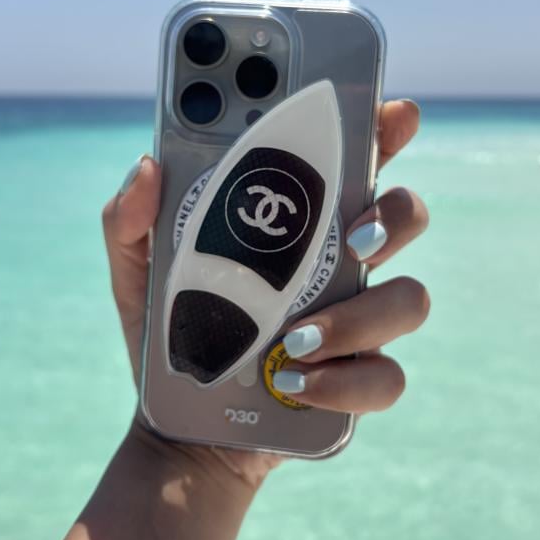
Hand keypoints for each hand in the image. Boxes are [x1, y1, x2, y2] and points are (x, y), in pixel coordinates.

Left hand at [102, 99, 428, 488]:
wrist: (180, 425)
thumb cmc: (169, 330)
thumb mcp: (137, 270)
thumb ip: (130, 219)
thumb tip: (147, 168)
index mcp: (299, 222)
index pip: (354, 162)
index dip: (383, 132)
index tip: (395, 114)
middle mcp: (340, 264)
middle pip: (405, 215)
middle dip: (395, 217)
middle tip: (355, 236)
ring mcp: (357, 323)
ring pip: (408, 299)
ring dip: (361, 316)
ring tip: (296, 340)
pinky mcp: (357, 383)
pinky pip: (386, 378)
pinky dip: (345, 381)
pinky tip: (295, 384)